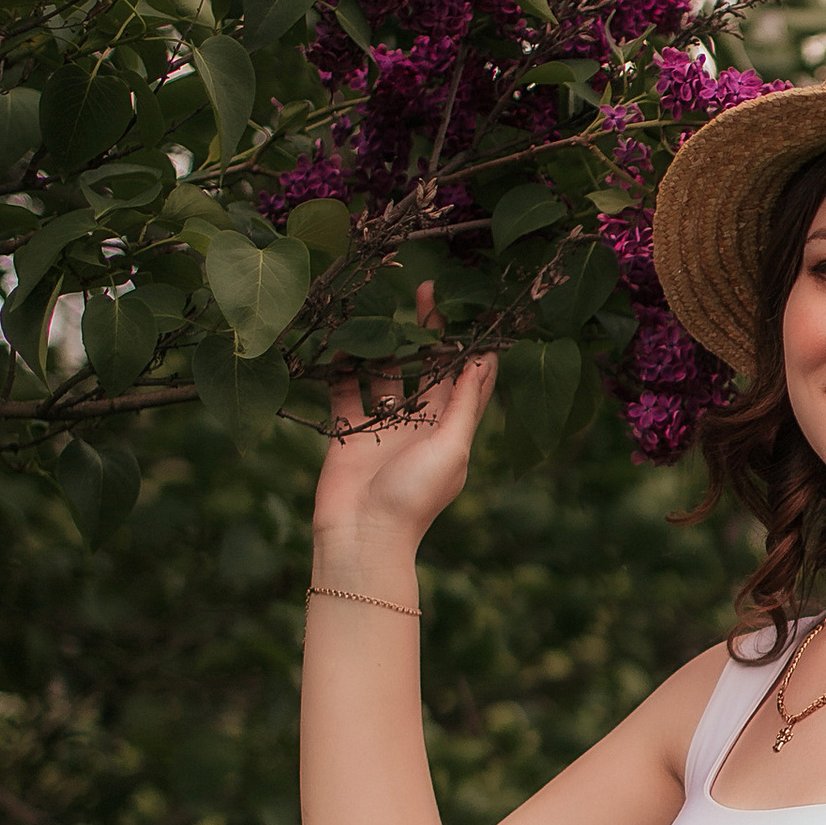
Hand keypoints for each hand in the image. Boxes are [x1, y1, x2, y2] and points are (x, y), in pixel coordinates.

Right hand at [313, 281, 494, 552]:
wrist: (361, 534)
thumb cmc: (414, 497)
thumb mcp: (451, 448)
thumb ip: (464, 404)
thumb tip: (483, 361)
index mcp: (451, 429)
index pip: (467, 379)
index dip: (472, 346)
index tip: (476, 308)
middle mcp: (419, 425)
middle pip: (427, 368)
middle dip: (428, 331)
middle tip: (426, 290)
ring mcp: (383, 426)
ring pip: (385, 374)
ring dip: (385, 344)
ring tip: (383, 307)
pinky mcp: (348, 430)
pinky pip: (345, 388)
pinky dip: (342, 365)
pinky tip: (342, 338)